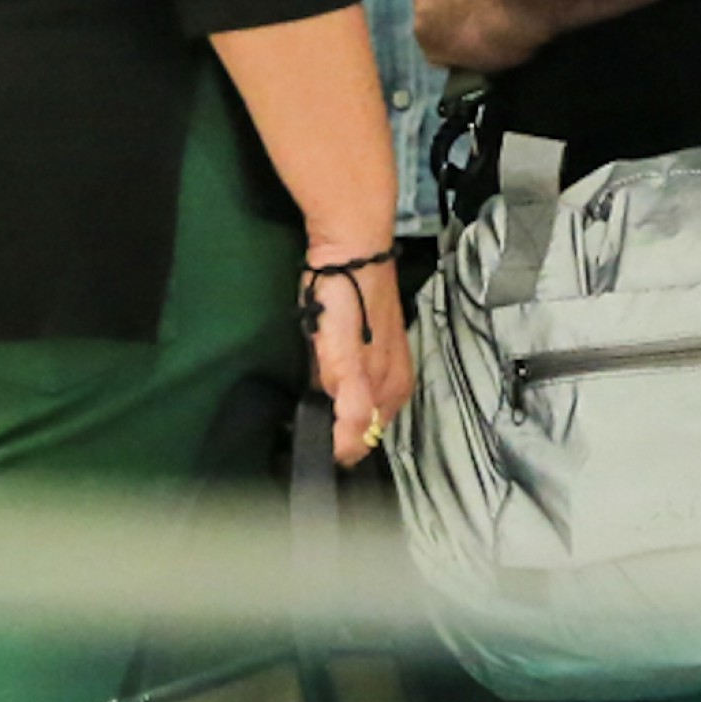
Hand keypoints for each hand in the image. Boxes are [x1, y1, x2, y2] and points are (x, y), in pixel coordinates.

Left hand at [304, 252, 413, 466]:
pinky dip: (330, 374)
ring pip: (350, 398)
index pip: (361, 441)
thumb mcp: (346, 366)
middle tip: (309, 394)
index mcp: (393, 392)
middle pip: (357, 422)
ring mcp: (379, 360)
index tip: (308, 429)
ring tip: (313, 373)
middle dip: (333, 417)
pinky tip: (320, 358)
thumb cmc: (347, 305)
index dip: (334, 442)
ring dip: (331, 395)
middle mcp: (392, 382)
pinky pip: (344, 374)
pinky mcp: (364, 340)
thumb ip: (352, 411)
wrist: (349, 248)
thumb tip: (347, 452)